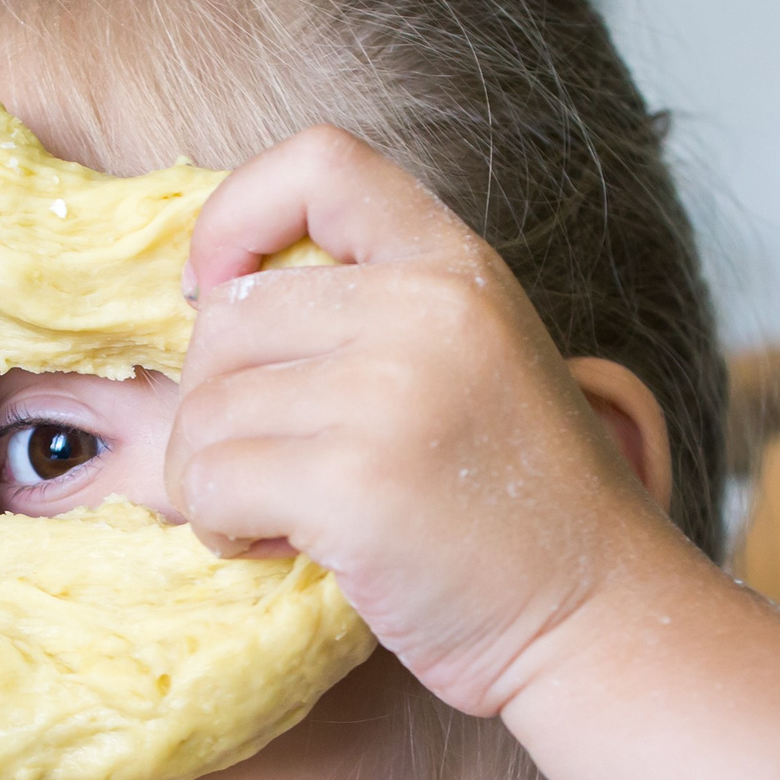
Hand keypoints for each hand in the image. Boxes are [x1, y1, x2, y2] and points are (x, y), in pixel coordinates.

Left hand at [167, 127, 693, 716]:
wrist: (596, 618)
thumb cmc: (516, 515)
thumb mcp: (462, 367)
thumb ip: (357, 326)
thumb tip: (183, 338)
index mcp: (455, 265)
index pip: (320, 161)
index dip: (238, 216)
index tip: (222, 292)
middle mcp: (427, 308)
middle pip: (226, 318)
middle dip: (218, 406)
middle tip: (275, 470)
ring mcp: (392, 392)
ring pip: (203, 411)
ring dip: (213, 481)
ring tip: (284, 519)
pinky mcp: (355, 482)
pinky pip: (207, 484)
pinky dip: (219, 529)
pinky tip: (282, 549)